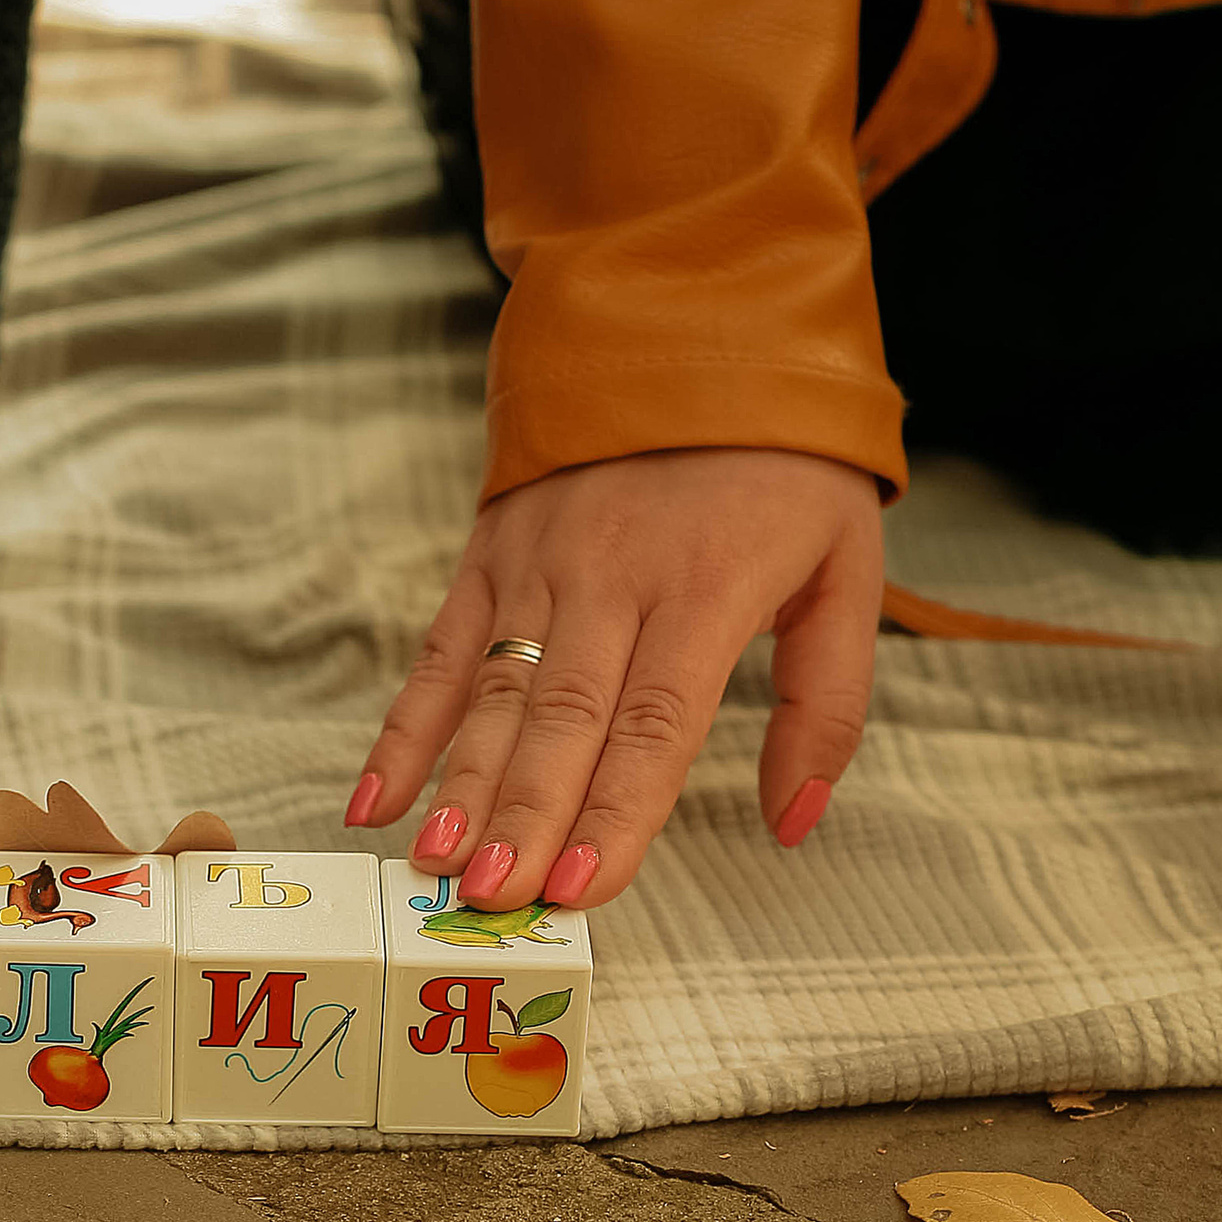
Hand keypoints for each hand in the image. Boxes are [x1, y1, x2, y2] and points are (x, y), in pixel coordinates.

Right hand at [349, 448, 883, 908]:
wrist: (693, 324)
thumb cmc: (780, 465)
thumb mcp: (845, 567)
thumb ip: (826, 701)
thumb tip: (794, 821)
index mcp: (706, 586)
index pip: (654, 724)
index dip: (615, 810)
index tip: (582, 887)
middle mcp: (611, 578)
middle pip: (561, 718)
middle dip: (524, 813)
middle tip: (491, 897)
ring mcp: (538, 565)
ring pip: (492, 692)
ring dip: (459, 782)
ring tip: (434, 861)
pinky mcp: (490, 556)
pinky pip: (439, 654)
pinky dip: (402, 729)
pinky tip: (376, 798)